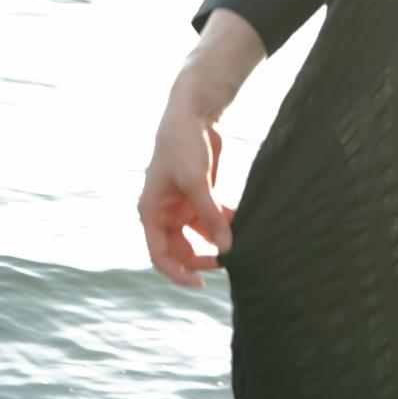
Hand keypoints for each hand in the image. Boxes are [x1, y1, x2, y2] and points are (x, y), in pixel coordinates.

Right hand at [138, 88, 235, 289]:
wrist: (194, 115)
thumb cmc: (184, 146)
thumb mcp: (196, 182)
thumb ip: (210, 216)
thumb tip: (226, 248)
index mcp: (151, 213)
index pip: (160, 255)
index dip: (177, 273)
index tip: (199, 283)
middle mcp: (164, 213)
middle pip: (181, 249)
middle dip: (203, 258)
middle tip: (229, 262)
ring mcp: (183, 206)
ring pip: (200, 236)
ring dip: (218, 240)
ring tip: (242, 244)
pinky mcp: (201, 196)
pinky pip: (213, 219)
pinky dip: (226, 224)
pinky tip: (245, 225)